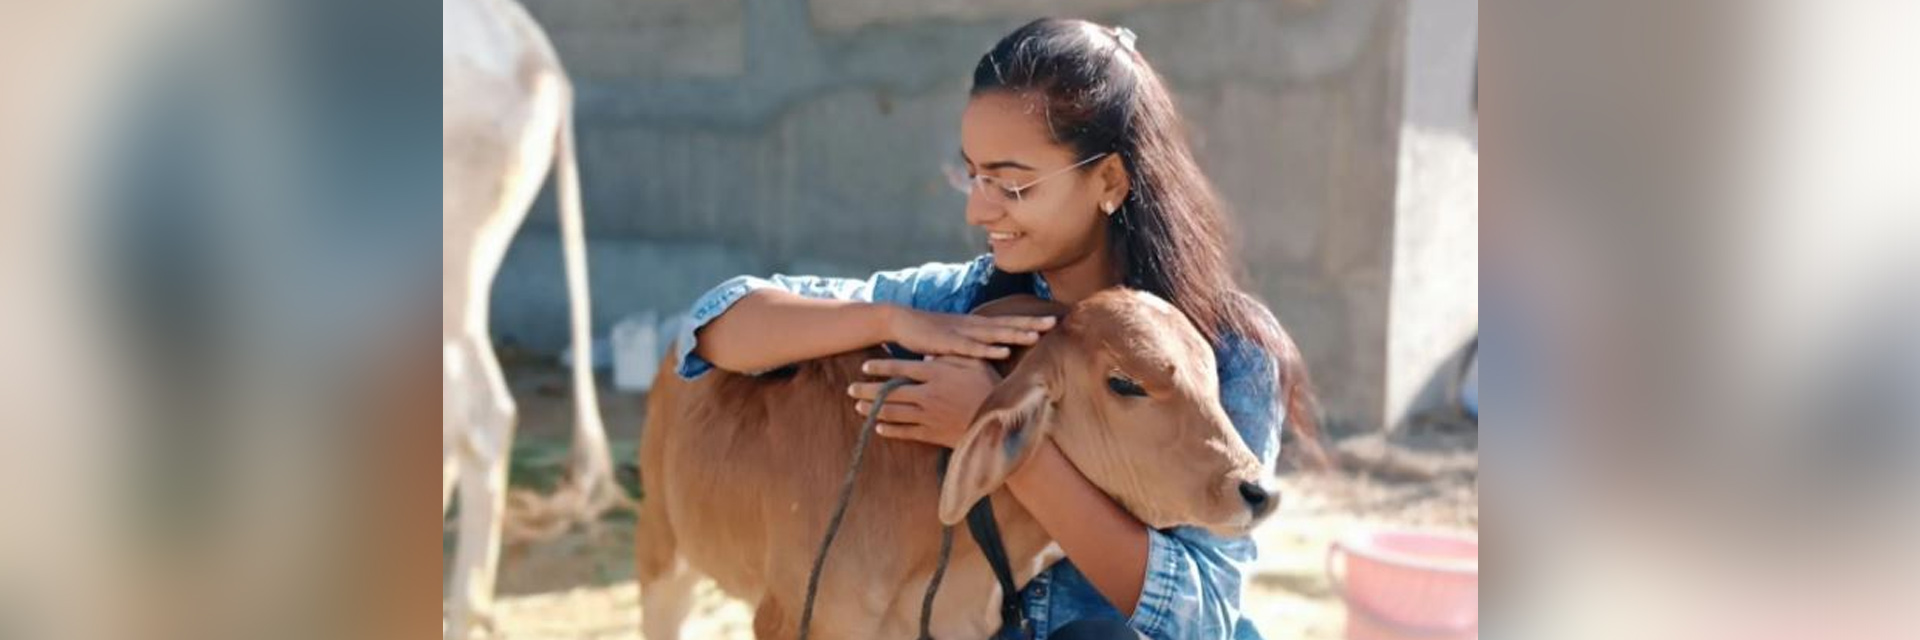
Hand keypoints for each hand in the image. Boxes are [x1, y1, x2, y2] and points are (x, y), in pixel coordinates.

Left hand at [848, 356, 1003, 448]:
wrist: (1002, 424)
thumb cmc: (991, 388)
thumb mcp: (974, 364)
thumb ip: (949, 357)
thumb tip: (928, 355)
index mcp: (936, 374)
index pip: (901, 369)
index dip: (881, 367)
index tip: (865, 366)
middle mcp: (927, 394)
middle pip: (889, 392)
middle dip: (867, 390)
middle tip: (850, 389)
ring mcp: (928, 416)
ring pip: (893, 412)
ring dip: (874, 410)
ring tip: (858, 407)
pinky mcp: (932, 434)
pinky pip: (905, 432)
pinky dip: (890, 430)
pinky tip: (879, 428)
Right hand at [884, 307, 1052, 359]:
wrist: (900, 322)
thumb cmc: (929, 334)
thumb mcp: (955, 339)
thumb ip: (973, 345)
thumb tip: (990, 354)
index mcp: (976, 325)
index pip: (1008, 321)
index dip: (1030, 320)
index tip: (1053, 319)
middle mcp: (973, 325)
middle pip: (1007, 323)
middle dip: (1031, 322)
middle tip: (1055, 322)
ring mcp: (961, 333)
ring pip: (993, 334)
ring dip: (1014, 334)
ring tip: (1036, 335)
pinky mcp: (948, 343)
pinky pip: (971, 347)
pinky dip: (988, 349)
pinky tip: (1002, 351)